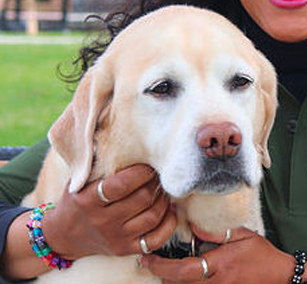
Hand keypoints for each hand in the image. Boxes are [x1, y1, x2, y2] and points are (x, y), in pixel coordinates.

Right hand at [43, 164, 175, 259]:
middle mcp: (102, 221)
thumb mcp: (80, 178)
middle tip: (160, 171)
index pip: (121, 184)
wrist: (64, 235)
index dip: (141, 171)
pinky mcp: (126, 250)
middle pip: (142, 198)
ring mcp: (116, 238)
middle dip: (156, 181)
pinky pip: (156, 239)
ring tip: (163, 187)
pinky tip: (169, 209)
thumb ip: (100, 161)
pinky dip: (169, 222)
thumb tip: (126, 131)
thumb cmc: (78, 197)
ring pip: (152, 217)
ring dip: (164, 199)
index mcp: (88, 200)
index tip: (149, 161)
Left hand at [140, 226, 306, 283]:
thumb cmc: (263, 255)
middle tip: (151, 263)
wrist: (281, 277)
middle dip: (162, 275)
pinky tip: (185, 276)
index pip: (183, 270)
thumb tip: (193, 224)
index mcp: (220, 265)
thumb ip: (216, 231)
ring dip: (173, 281)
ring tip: (166, 268)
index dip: (161, 266)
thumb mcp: (242, 236)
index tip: (148, 259)